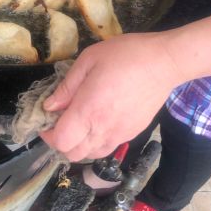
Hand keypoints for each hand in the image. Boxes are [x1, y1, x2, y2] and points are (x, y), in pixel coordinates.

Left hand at [40, 32, 180, 160]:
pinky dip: (96, 143)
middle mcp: (103, 129)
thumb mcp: (88, 60)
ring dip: (79, 145)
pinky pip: (108, 149)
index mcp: (88, 110)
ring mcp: (120, 134)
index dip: (48, 136)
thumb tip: (49, 106)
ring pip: (91, 155)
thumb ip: (67, 87)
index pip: (61, 141)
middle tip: (60, 122)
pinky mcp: (132, 134)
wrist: (163, 62)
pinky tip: (97, 122)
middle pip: (73, 155)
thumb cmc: (124, 55)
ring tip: (78, 123)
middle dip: (61, 142)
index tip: (46, 121)